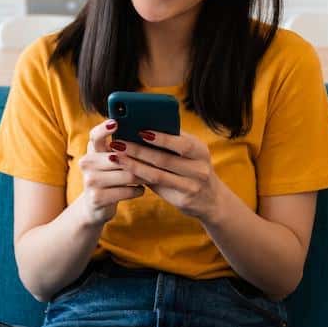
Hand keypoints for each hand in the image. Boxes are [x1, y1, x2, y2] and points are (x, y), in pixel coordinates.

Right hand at [77, 118, 146, 225]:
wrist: (93, 206)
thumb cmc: (109, 178)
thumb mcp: (109, 162)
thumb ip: (120, 149)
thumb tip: (147, 134)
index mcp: (91, 151)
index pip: (96, 136)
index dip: (104, 129)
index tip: (116, 123)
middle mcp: (86, 164)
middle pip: (121, 157)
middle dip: (141, 160)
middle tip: (158, 160)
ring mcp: (90, 181)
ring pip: (127, 175)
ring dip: (144, 176)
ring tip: (152, 176)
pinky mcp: (97, 198)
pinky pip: (127, 191)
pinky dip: (137, 190)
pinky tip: (140, 190)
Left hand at [108, 129, 226, 222]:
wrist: (210, 200)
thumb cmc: (191, 169)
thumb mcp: (189, 154)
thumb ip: (171, 142)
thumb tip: (140, 126)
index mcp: (200, 150)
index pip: (181, 143)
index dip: (161, 138)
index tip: (139, 130)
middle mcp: (199, 168)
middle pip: (165, 159)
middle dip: (139, 150)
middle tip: (118, 143)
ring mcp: (192, 186)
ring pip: (157, 174)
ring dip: (134, 164)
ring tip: (116, 156)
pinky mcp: (183, 199)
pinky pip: (157, 187)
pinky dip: (140, 177)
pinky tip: (126, 171)